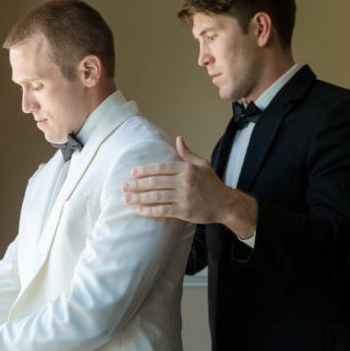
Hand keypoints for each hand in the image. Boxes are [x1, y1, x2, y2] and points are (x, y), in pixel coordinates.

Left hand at [122, 136, 256, 236]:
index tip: (132, 172)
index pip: (161, 167)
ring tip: (127, 199)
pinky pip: (163, 210)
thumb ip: (187, 153)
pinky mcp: (185, 211)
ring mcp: (184, 197)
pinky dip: (150, 211)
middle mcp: (185, 181)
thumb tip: (178, 139)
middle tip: (123, 187)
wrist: (226, 204)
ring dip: (139, 198)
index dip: (145, 170)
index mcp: (187, 168)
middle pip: (156, 182)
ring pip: (157, 197)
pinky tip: (140, 210)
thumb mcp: (202, 165)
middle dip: (137, 185)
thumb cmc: (212, 184)